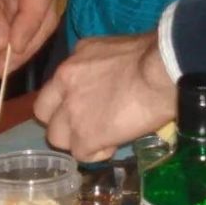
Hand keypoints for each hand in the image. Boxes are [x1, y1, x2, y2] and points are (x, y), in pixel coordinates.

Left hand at [34, 32, 176, 160]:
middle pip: (43, 112)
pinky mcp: (85, 135)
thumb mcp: (117, 50)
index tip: (86, 104)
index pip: (55, 85)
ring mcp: (72, 111)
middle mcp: (65, 83)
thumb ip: (102, 65)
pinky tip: (113, 145)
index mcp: (74, 60)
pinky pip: (81, 154)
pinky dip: (97, 153)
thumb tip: (112, 78)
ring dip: (77, 140)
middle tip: (86, 125)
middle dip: (61, 121)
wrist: (162, 72)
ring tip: (101, 139)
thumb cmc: (154, 56)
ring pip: (56, 137)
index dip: (66, 100)